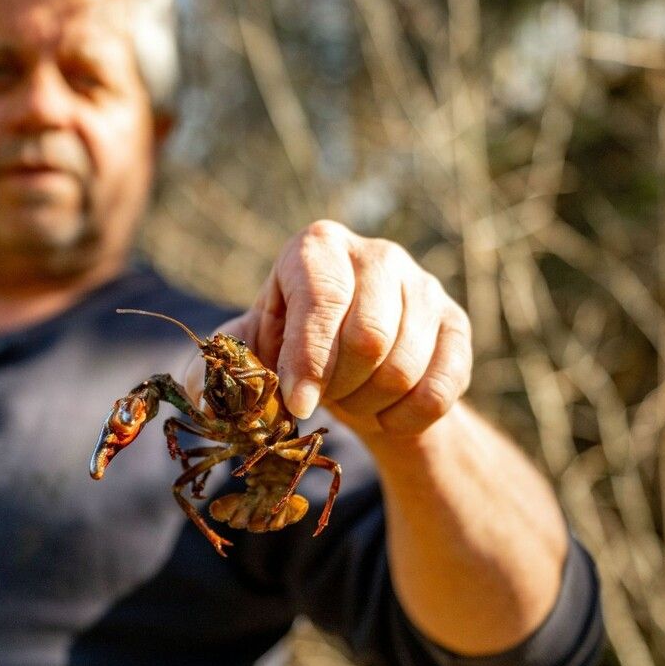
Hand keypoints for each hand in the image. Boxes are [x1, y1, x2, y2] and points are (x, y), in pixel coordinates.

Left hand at [189, 221, 471, 436]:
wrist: (355, 367)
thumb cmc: (292, 351)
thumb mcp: (252, 353)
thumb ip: (221, 369)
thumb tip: (208, 391)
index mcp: (317, 247)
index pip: (322, 300)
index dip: (309, 361)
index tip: (297, 406)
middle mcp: (377, 253)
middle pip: (369, 337)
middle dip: (339, 387)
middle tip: (322, 400)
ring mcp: (424, 285)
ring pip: (403, 367)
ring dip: (369, 405)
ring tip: (350, 402)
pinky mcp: (456, 324)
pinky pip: (441, 387)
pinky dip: (406, 418)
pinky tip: (386, 415)